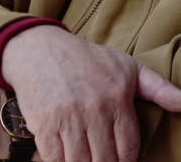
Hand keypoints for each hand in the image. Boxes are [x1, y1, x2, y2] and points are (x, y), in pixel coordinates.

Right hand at [3, 25, 180, 161]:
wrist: (38, 48)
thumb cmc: (84, 58)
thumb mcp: (125, 66)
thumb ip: (158, 87)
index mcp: (117, 100)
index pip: (128, 150)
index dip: (124, 161)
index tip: (117, 159)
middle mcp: (93, 111)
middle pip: (104, 161)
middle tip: (98, 158)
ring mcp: (66, 117)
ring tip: (82, 157)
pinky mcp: (43, 121)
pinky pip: (53, 157)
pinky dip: (58, 161)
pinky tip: (62, 154)